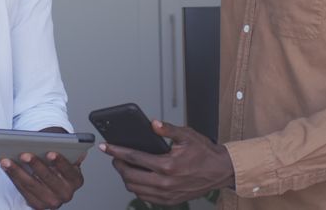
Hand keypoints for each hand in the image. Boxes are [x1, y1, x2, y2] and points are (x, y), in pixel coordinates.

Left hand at [1, 132, 84, 209]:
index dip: (60, 162)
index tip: (50, 153)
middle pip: (48, 178)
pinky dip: (13, 178)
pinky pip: (23, 191)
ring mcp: (51, 202)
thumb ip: (70, 152)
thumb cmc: (59, 164)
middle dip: (35, 165)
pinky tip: (7, 168)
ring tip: (7, 160)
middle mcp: (66, 193)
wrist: (54, 181)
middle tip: (24, 154)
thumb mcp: (67, 157)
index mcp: (76, 180)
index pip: (69, 170)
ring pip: (32, 185)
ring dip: (17, 172)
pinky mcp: (38, 205)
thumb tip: (77, 151)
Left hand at [100, 120, 233, 205]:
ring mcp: (166, 194)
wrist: (220, 171)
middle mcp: (165, 183)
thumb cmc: (204, 153)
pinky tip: (137, 178)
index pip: (133, 158)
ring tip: (125, 166)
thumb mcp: (187, 135)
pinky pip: (145, 197)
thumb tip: (152, 124)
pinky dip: (137, 188)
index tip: (106, 147)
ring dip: (126, 178)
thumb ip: (167, 129)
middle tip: (116, 156)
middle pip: (129, 176)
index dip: (116, 151)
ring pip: (135, 189)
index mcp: (167, 165)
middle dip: (118, 165)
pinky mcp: (169, 201)